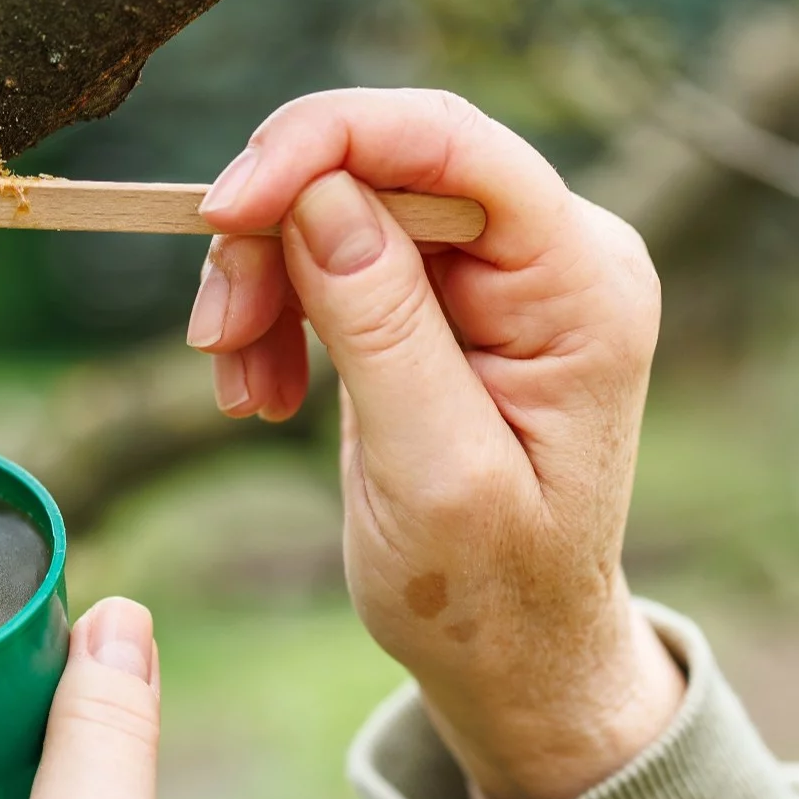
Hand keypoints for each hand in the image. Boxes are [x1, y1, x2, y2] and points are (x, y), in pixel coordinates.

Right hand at [185, 88, 681, 798]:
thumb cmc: (491, 591)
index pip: (453, 143)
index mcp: (582, 284)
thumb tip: (319, 194)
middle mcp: (547, 251)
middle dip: (274, 234)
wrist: (511, 655)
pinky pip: (327, 250)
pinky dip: (272, 308)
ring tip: (239, 386)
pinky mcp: (438, 294)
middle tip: (216, 339)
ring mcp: (493, 270)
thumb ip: (382, 326)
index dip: (328, 144)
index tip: (225, 210)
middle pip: (378, 165)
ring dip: (260, 281)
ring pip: (335, 201)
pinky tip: (260, 390)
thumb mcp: (434, 472)